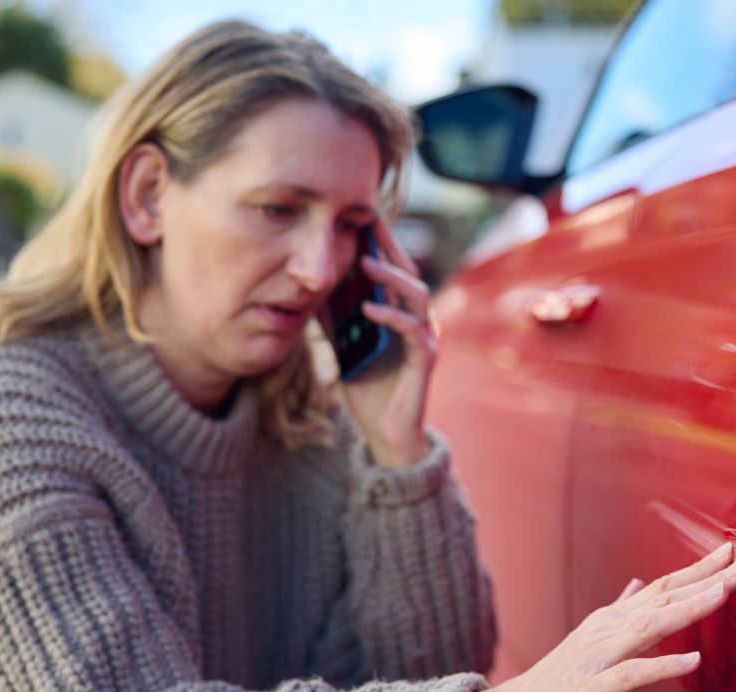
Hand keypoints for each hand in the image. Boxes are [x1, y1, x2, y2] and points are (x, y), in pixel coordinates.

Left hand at [339, 217, 435, 468]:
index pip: (394, 268)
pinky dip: (390, 316)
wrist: (384, 430)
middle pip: (409, 272)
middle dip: (389, 247)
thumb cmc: (368, 386)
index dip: (381, 242)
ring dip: (391, 277)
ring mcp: (426, 338)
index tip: (360, 217)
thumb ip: (334, 316)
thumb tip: (310, 285)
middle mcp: (419, 319)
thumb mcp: (343, 343)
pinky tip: (367, 308)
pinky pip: (412, 330)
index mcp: (402, 311)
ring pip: (416, 295)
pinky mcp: (425, 359)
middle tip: (367, 225)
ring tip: (365, 264)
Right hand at [462, 542, 735, 691]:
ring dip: (689, 608)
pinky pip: (632, 675)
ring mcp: (596, 659)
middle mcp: (603, 631)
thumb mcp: (587, 642)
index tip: (728, 555)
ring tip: (723, 593)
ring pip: (650, 626)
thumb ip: (616, 613)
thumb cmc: (549, 687)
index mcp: (607, 621)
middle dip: (703, 580)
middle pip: (660, 599)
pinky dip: (663, 666)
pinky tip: (693, 662)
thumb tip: (637, 584)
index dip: (695, 572)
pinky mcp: (590, 691)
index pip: (659, 589)